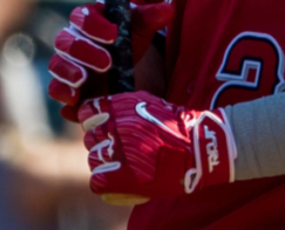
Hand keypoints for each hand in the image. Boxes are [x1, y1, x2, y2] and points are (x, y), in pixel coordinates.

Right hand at [48, 0, 174, 121]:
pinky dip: (63, 95)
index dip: (94, 25)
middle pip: (65, 42)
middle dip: (84, 51)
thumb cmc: (130, 41)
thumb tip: (168, 10)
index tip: (113, 35)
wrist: (128, 69)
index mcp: (88, 19)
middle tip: (107, 62)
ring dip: (69, 72)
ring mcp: (67, 65)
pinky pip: (56, 90)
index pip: (82, 16)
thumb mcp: (141, 29)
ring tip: (84, 80)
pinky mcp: (66, 88)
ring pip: (57, 65)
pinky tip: (76, 101)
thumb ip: (151, 17)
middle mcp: (72, 40)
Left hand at [80, 93, 235, 198]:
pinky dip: (105, 182)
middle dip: (100, 143)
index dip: (92, 121)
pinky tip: (118, 179)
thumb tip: (99, 112)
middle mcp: (116, 127)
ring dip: (104, 163)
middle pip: (89, 138)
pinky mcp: (122, 176)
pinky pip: (97, 181)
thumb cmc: (174, 124)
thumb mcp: (147, 103)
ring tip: (122, 164)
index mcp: (121, 107)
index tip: (101, 127)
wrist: (197, 146)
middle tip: (118, 149)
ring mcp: (118, 151)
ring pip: (93, 160)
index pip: (87, 112)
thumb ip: (122, 106)